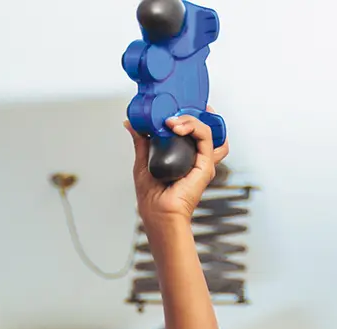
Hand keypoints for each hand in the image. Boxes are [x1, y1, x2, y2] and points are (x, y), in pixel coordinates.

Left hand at [125, 110, 229, 226]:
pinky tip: (177, 127)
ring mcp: (202, 161)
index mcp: (185, 157)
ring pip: (206, 128)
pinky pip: (205, 137)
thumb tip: (130, 123)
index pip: (195, 131)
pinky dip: (194, 126)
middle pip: (205, 127)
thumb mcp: (143, 161)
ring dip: (191, 119)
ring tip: (173, 122)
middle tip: (176, 110)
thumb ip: (141, 141)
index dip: (190, 116)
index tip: (176, 107)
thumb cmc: (152, 197)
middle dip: (194, 113)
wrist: (158, 213)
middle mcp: (196, 157)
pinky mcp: (206, 164)